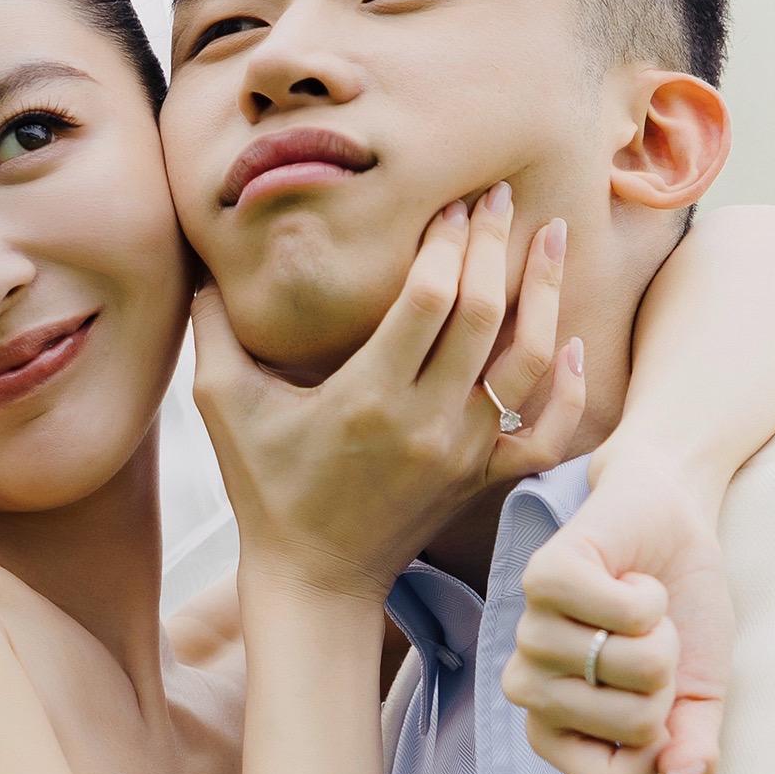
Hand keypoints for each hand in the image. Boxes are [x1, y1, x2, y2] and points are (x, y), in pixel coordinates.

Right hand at [192, 183, 586, 602]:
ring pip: (527, 363)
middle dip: (494, 245)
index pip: (426, 299)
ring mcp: (462, 452)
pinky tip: (573, 344)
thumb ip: (214, 331)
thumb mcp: (223, 408)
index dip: (444, 242)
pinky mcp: (482, 478)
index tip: (448, 203)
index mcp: (365, 396)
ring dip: (545, 295)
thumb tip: (202, 262)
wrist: (315, 578)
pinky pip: (544, 434)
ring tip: (552, 240)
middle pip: (483, 316)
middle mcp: (425, 421)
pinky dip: (566, 389)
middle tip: (500, 195)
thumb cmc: (265, 490)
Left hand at [503, 447, 735, 773]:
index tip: (662, 701)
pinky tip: (630, 580)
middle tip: (651, 640)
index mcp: (561, 732)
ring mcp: (531, 635)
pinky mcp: (543, 579)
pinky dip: (647, 596)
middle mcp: (533, 691)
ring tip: (639, 609)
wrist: (673, 524)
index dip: (662, 749)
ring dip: (659, 632)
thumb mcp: (700, 691)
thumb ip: (693, 743)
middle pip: (631, 730)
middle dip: (667, 680)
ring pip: (626, 668)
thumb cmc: (681, 612)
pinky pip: (617, 613)